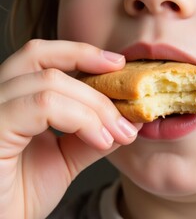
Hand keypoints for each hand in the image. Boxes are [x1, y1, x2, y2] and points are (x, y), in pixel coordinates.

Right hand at [0, 40, 140, 218]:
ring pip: (49, 81)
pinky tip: (100, 140)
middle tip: (128, 93)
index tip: (117, 63)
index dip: (80, 53)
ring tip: (118, 132)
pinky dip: (81, 119)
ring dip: (95, 105)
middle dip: (91, 67)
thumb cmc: (20, 196)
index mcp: (11, 100)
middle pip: (40, 56)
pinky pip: (42, 105)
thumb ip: (91, 133)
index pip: (41, 58)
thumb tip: (125, 117)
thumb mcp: (65, 159)